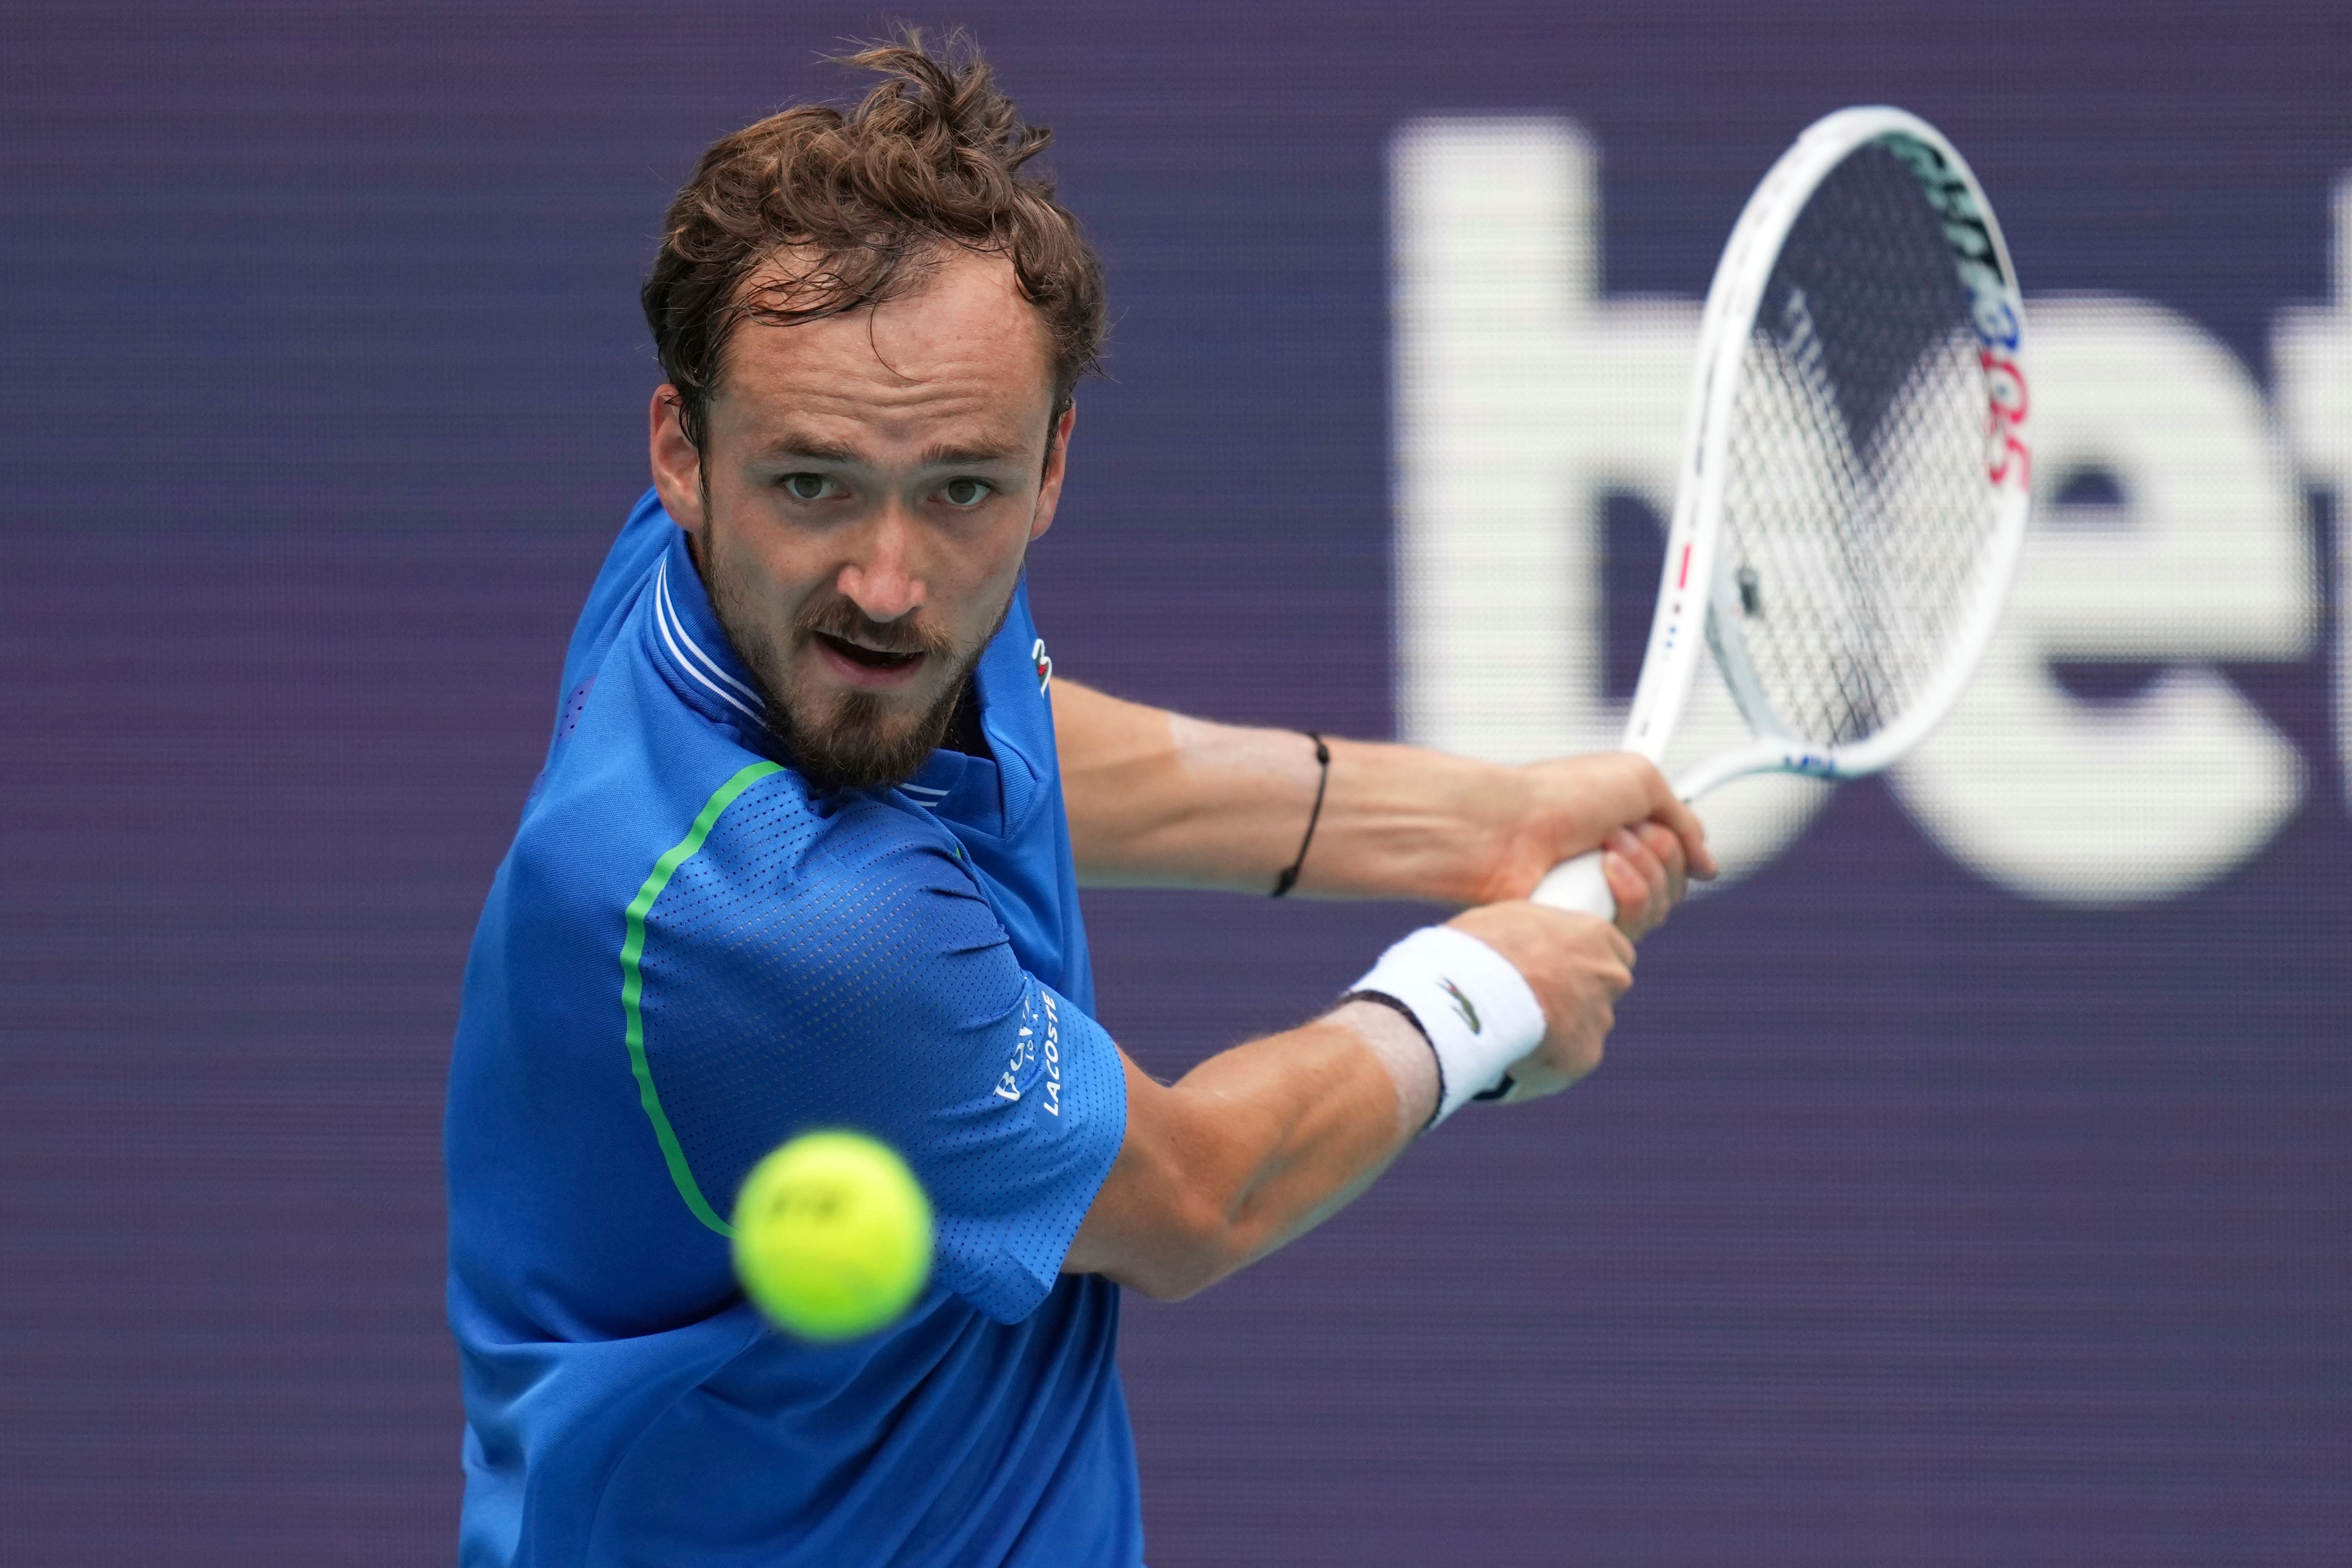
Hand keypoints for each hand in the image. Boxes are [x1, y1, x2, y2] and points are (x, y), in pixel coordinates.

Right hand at [1445, 900, 1634, 1099]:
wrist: (1471, 993)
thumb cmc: (1479, 948)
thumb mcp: (1505, 920)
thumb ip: (1532, 934)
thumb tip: (1521, 945)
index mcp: (1594, 934)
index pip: (1614, 951)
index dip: (1587, 962)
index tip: (1562, 970)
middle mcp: (1609, 975)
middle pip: (1605, 991)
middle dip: (1579, 998)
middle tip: (1538, 1003)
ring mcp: (1600, 1018)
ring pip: (1586, 1028)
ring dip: (1561, 1031)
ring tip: (1516, 1032)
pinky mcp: (1585, 1057)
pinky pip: (1568, 1061)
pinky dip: (1547, 1062)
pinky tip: (1515, 1056)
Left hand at [1471, 753, 1717, 935]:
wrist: (1506, 828)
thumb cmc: (1560, 796)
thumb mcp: (1640, 780)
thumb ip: (1683, 819)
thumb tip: (1706, 864)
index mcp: (1624, 831)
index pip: (1679, 856)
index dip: (1679, 844)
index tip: (1659, 826)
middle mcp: (1615, 867)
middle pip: (1677, 883)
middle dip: (1661, 851)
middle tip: (1619, 830)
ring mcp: (1600, 899)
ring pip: (1662, 907)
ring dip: (1643, 869)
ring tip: (1602, 847)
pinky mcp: (1586, 928)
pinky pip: (1636, 928)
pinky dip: (1628, 894)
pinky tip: (1599, 874)